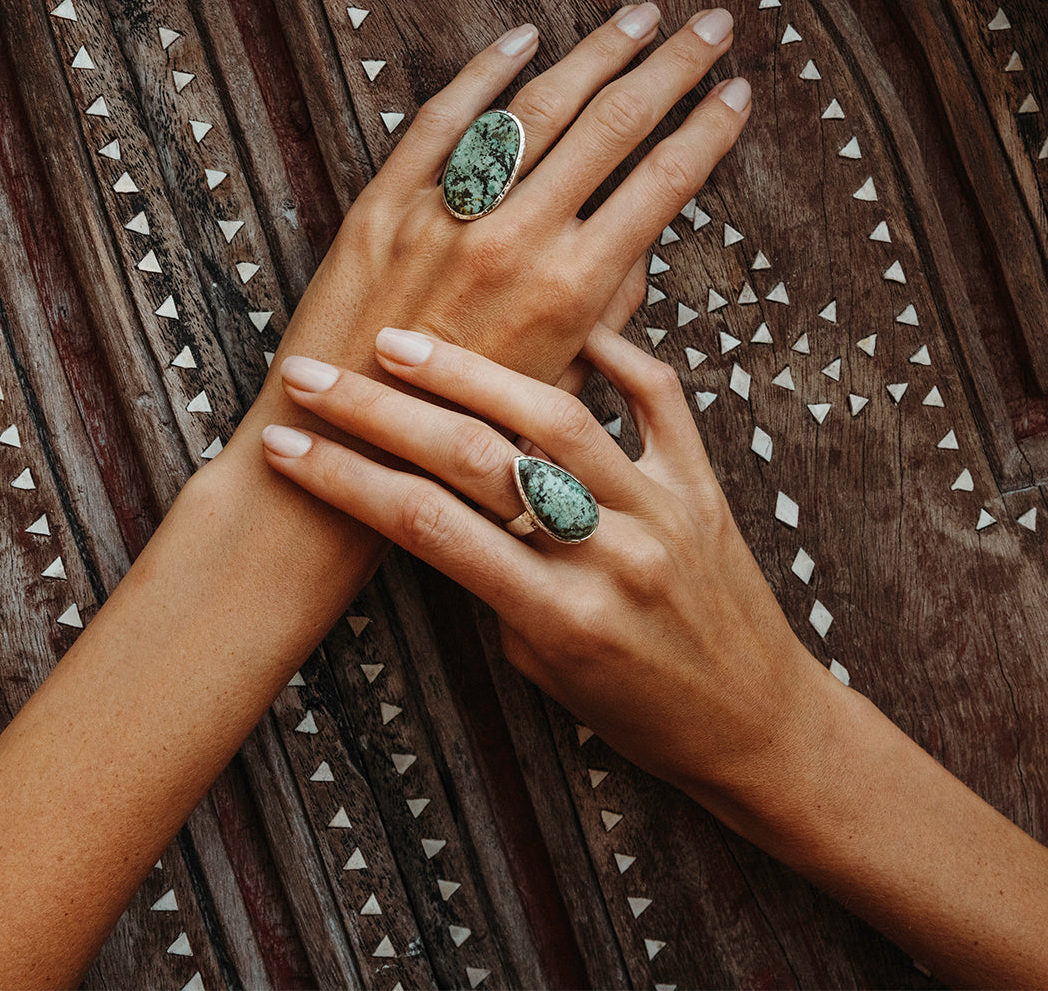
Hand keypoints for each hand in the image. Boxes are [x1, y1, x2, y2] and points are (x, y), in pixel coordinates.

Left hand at [224, 5, 748, 470]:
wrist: (347, 449)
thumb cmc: (461, 431)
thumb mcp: (561, 384)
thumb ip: (605, 307)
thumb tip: (636, 236)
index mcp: (571, 291)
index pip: (662, 184)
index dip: (708, 131)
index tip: (738, 92)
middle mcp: (515, 241)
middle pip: (612, 126)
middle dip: (673, 65)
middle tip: (712, 22)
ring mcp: (446, 216)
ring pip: (536, 108)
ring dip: (596, 53)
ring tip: (639, 17)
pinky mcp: (384, 206)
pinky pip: (441, 121)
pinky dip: (482, 73)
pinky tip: (522, 39)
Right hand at [259, 323, 829, 812]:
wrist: (762, 728)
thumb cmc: (644, 714)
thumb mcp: (546, 671)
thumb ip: (497, 586)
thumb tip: (448, 504)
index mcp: (560, 617)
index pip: (428, 528)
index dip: (345, 482)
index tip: (285, 449)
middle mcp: (611, 554)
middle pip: (475, 461)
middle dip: (379, 414)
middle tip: (312, 378)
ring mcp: (663, 508)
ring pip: (556, 416)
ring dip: (468, 372)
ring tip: (399, 340)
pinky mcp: (704, 483)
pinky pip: (658, 397)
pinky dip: (611, 350)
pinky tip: (562, 320)